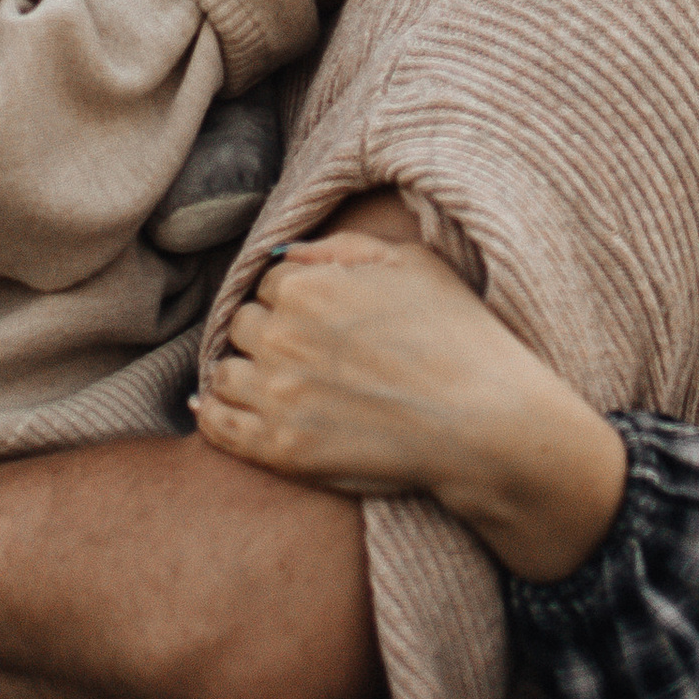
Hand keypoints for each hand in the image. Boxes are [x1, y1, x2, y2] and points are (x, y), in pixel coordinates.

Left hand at [194, 232, 629, 583]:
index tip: (317, 313)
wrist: (485, 422)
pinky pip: (219, 428)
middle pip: (242, 324)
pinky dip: (213, 416)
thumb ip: (340, 248)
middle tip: (302, 347)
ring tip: (270, 379)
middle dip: (267, 330)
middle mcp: (281, 338)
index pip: (269, 281)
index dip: (294, 294)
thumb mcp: (411, 263)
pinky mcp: (281, 450)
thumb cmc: (458, 336)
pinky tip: (219, 409)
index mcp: (306, 287)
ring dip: (242, 370)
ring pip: (225, 373)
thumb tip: (283, 252)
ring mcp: (276, 398)